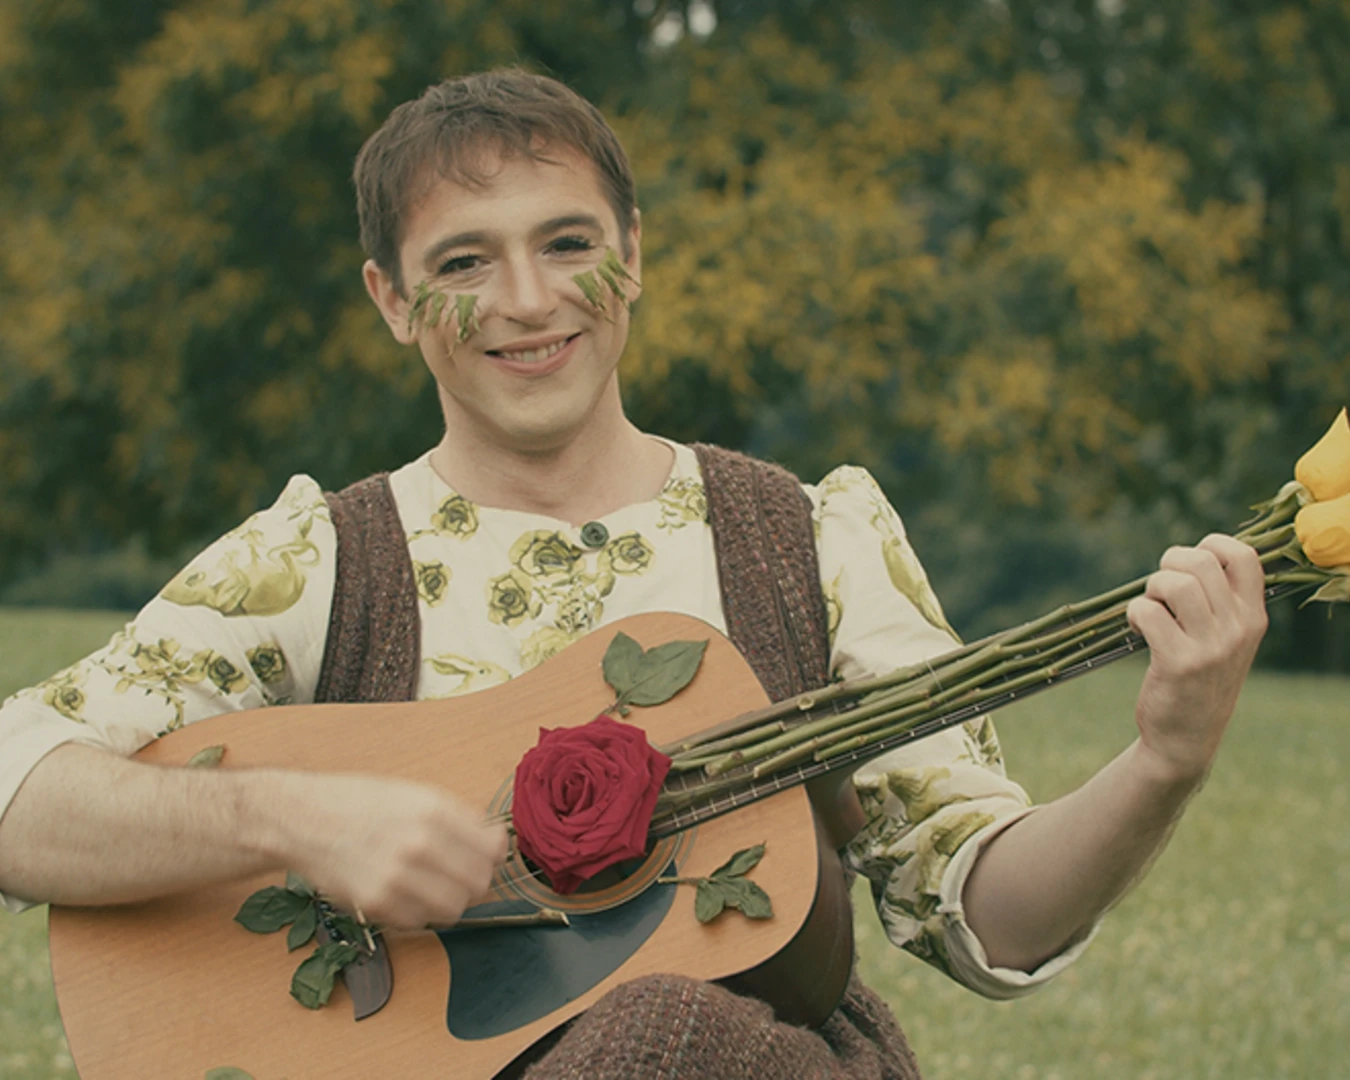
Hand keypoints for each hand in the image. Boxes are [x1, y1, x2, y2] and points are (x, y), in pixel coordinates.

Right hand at [280, 773, 507, 929]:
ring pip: (455, 909)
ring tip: (433, 886)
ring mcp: (398, 877)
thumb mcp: (414, 793)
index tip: (487, 856)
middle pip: (479, 883)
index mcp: (435, 810)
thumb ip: (456, 816)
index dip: (494, 855)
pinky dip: (419, 913)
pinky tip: (405, 893)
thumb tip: (492, 839)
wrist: (303, 818)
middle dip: (474, 880)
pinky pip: (420, 922)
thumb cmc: (356, 802)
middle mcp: (420, 844)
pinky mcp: (377, 904)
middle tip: (460, 874)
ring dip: (449, 900)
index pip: (493, 848)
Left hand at [1125, 535, 1267, 784]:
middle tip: (1160, 590)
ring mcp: (1211, 647)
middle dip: (1169, 564)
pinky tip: (1137, 629)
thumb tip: (1190, 554)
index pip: (1243, 556)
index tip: (1189, 565)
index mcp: (1253, 617)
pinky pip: (1147, 612)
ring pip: (1174, 583)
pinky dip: (1134, 613)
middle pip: (1201, 561)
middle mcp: (1238, 629)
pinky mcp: (1179, 663)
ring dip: (1151, 588)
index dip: (1210, 545)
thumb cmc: (1199, 678)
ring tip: (1150, 608)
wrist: (1187, 737)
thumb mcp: (1226, 640)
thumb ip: (1220, 601)